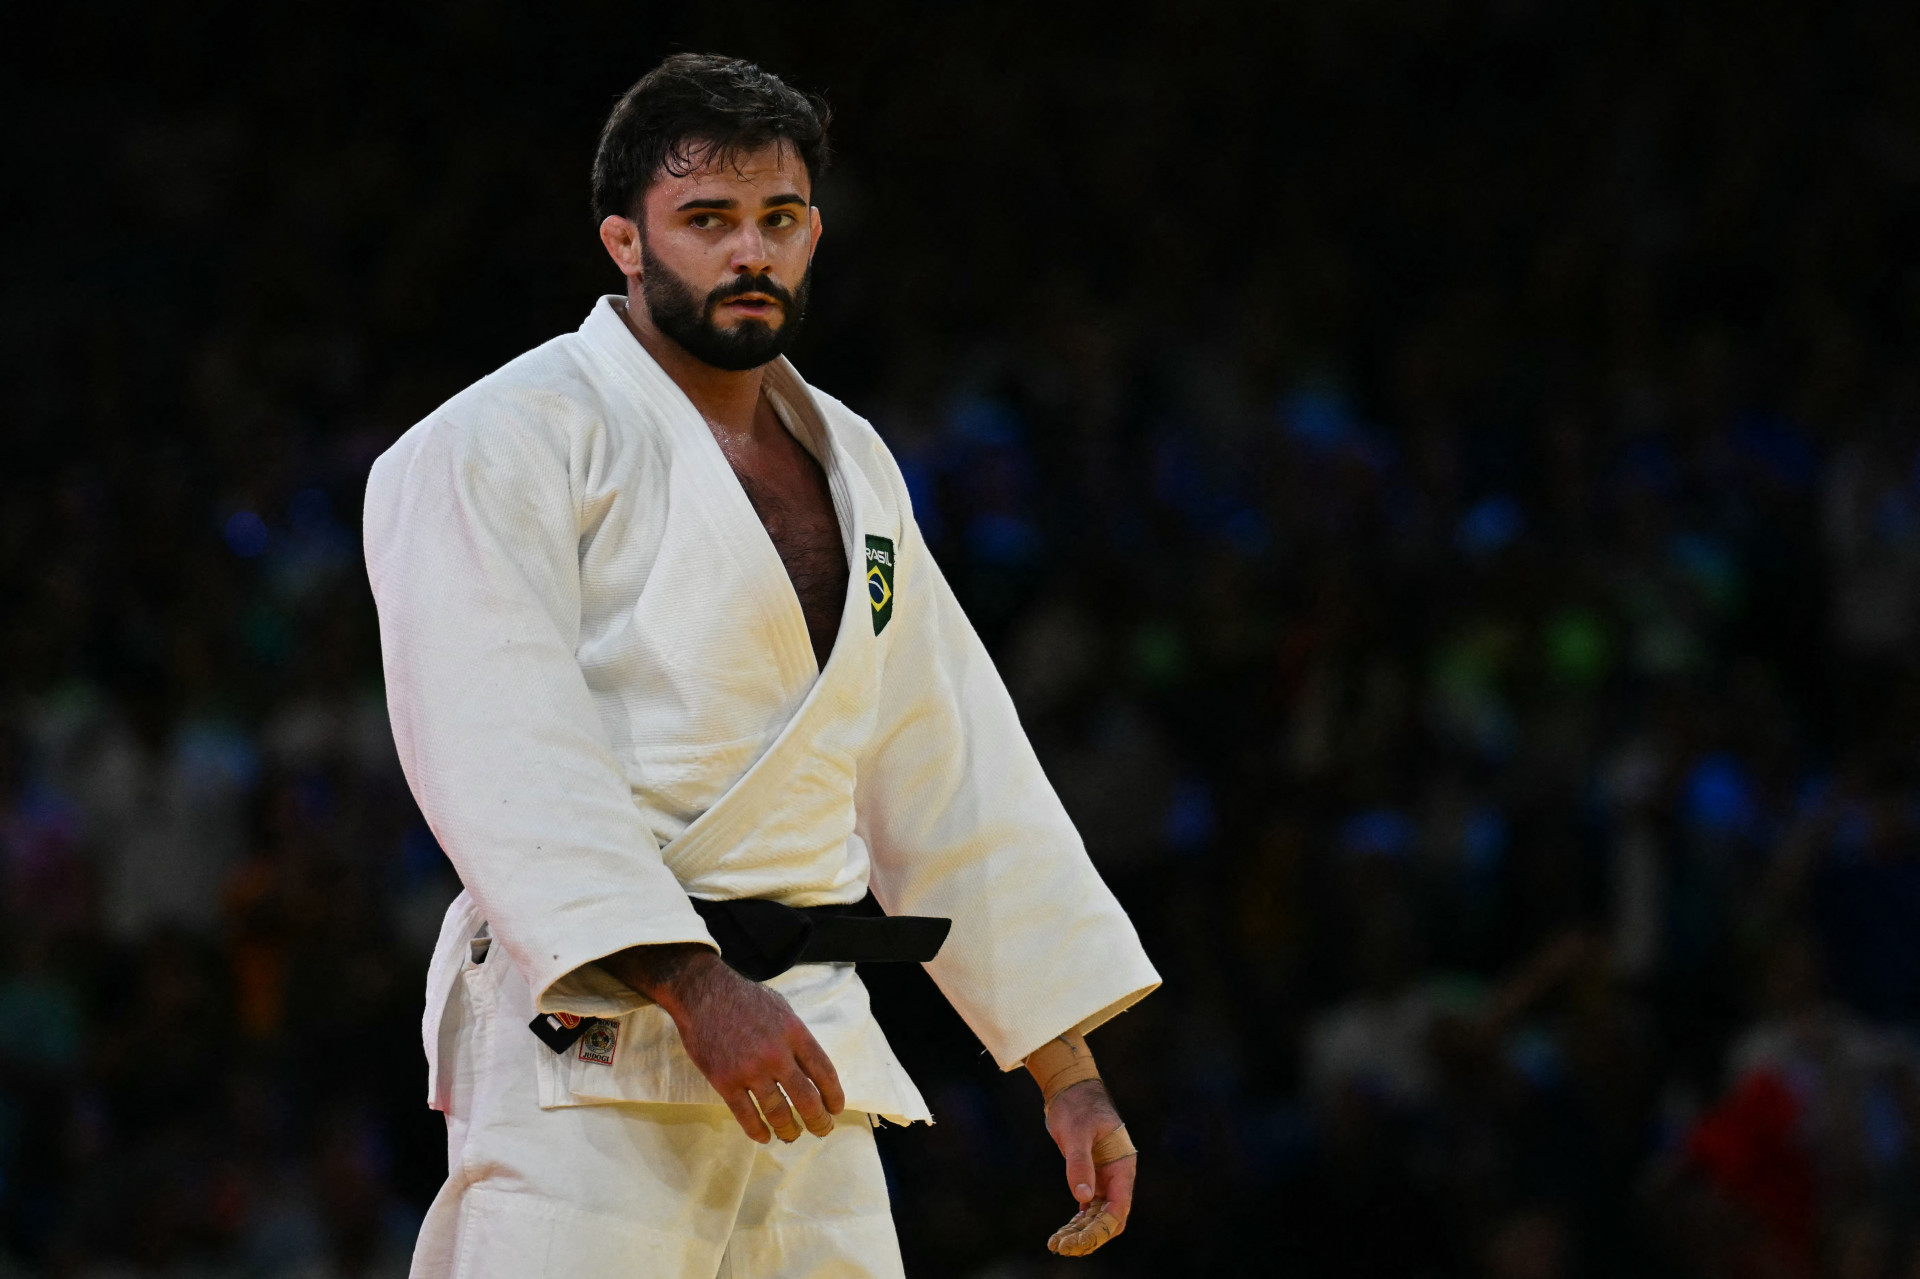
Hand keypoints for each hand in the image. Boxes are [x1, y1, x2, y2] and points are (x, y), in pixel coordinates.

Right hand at [601, 942, 844, 1143]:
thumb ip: (798, 1038)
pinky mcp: (724, 1081)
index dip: (834, 1095)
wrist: (703, 994)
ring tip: (792, 1135)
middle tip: (822, 1129)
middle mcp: (776, 1054)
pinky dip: (757, 1130)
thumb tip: (812, 1069)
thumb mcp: (782, 1009)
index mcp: (795, 1033)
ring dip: (788, 1130)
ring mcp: (749, 1070)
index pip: (824, 1072)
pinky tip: (764, 1136)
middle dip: (818, 1120)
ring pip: (777, 1112)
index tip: (836, 1109)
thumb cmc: (745, 999)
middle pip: (806, 1099)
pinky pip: (746, 1115)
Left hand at [1044, 1078, 1135, 1254]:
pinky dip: (1078, 1219)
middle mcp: (1116, 1173)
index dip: (1105, 1227)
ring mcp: (1104, 1175)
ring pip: (1098, 1213)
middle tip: (1065, 1246)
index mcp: (1122, 1164)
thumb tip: (1083, 1197)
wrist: (1070, 1087)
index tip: (1084, 1239)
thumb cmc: (1077, 1105)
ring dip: (1083, 1230)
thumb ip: (1079, 1163)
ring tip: (1059, 1243)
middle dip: (1091, 1234)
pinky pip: (1089, 1204)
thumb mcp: (1076, 1133)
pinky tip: (1065, 1231)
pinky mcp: (1091, 1173)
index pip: (1120, 1206)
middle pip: (1110, 1215)